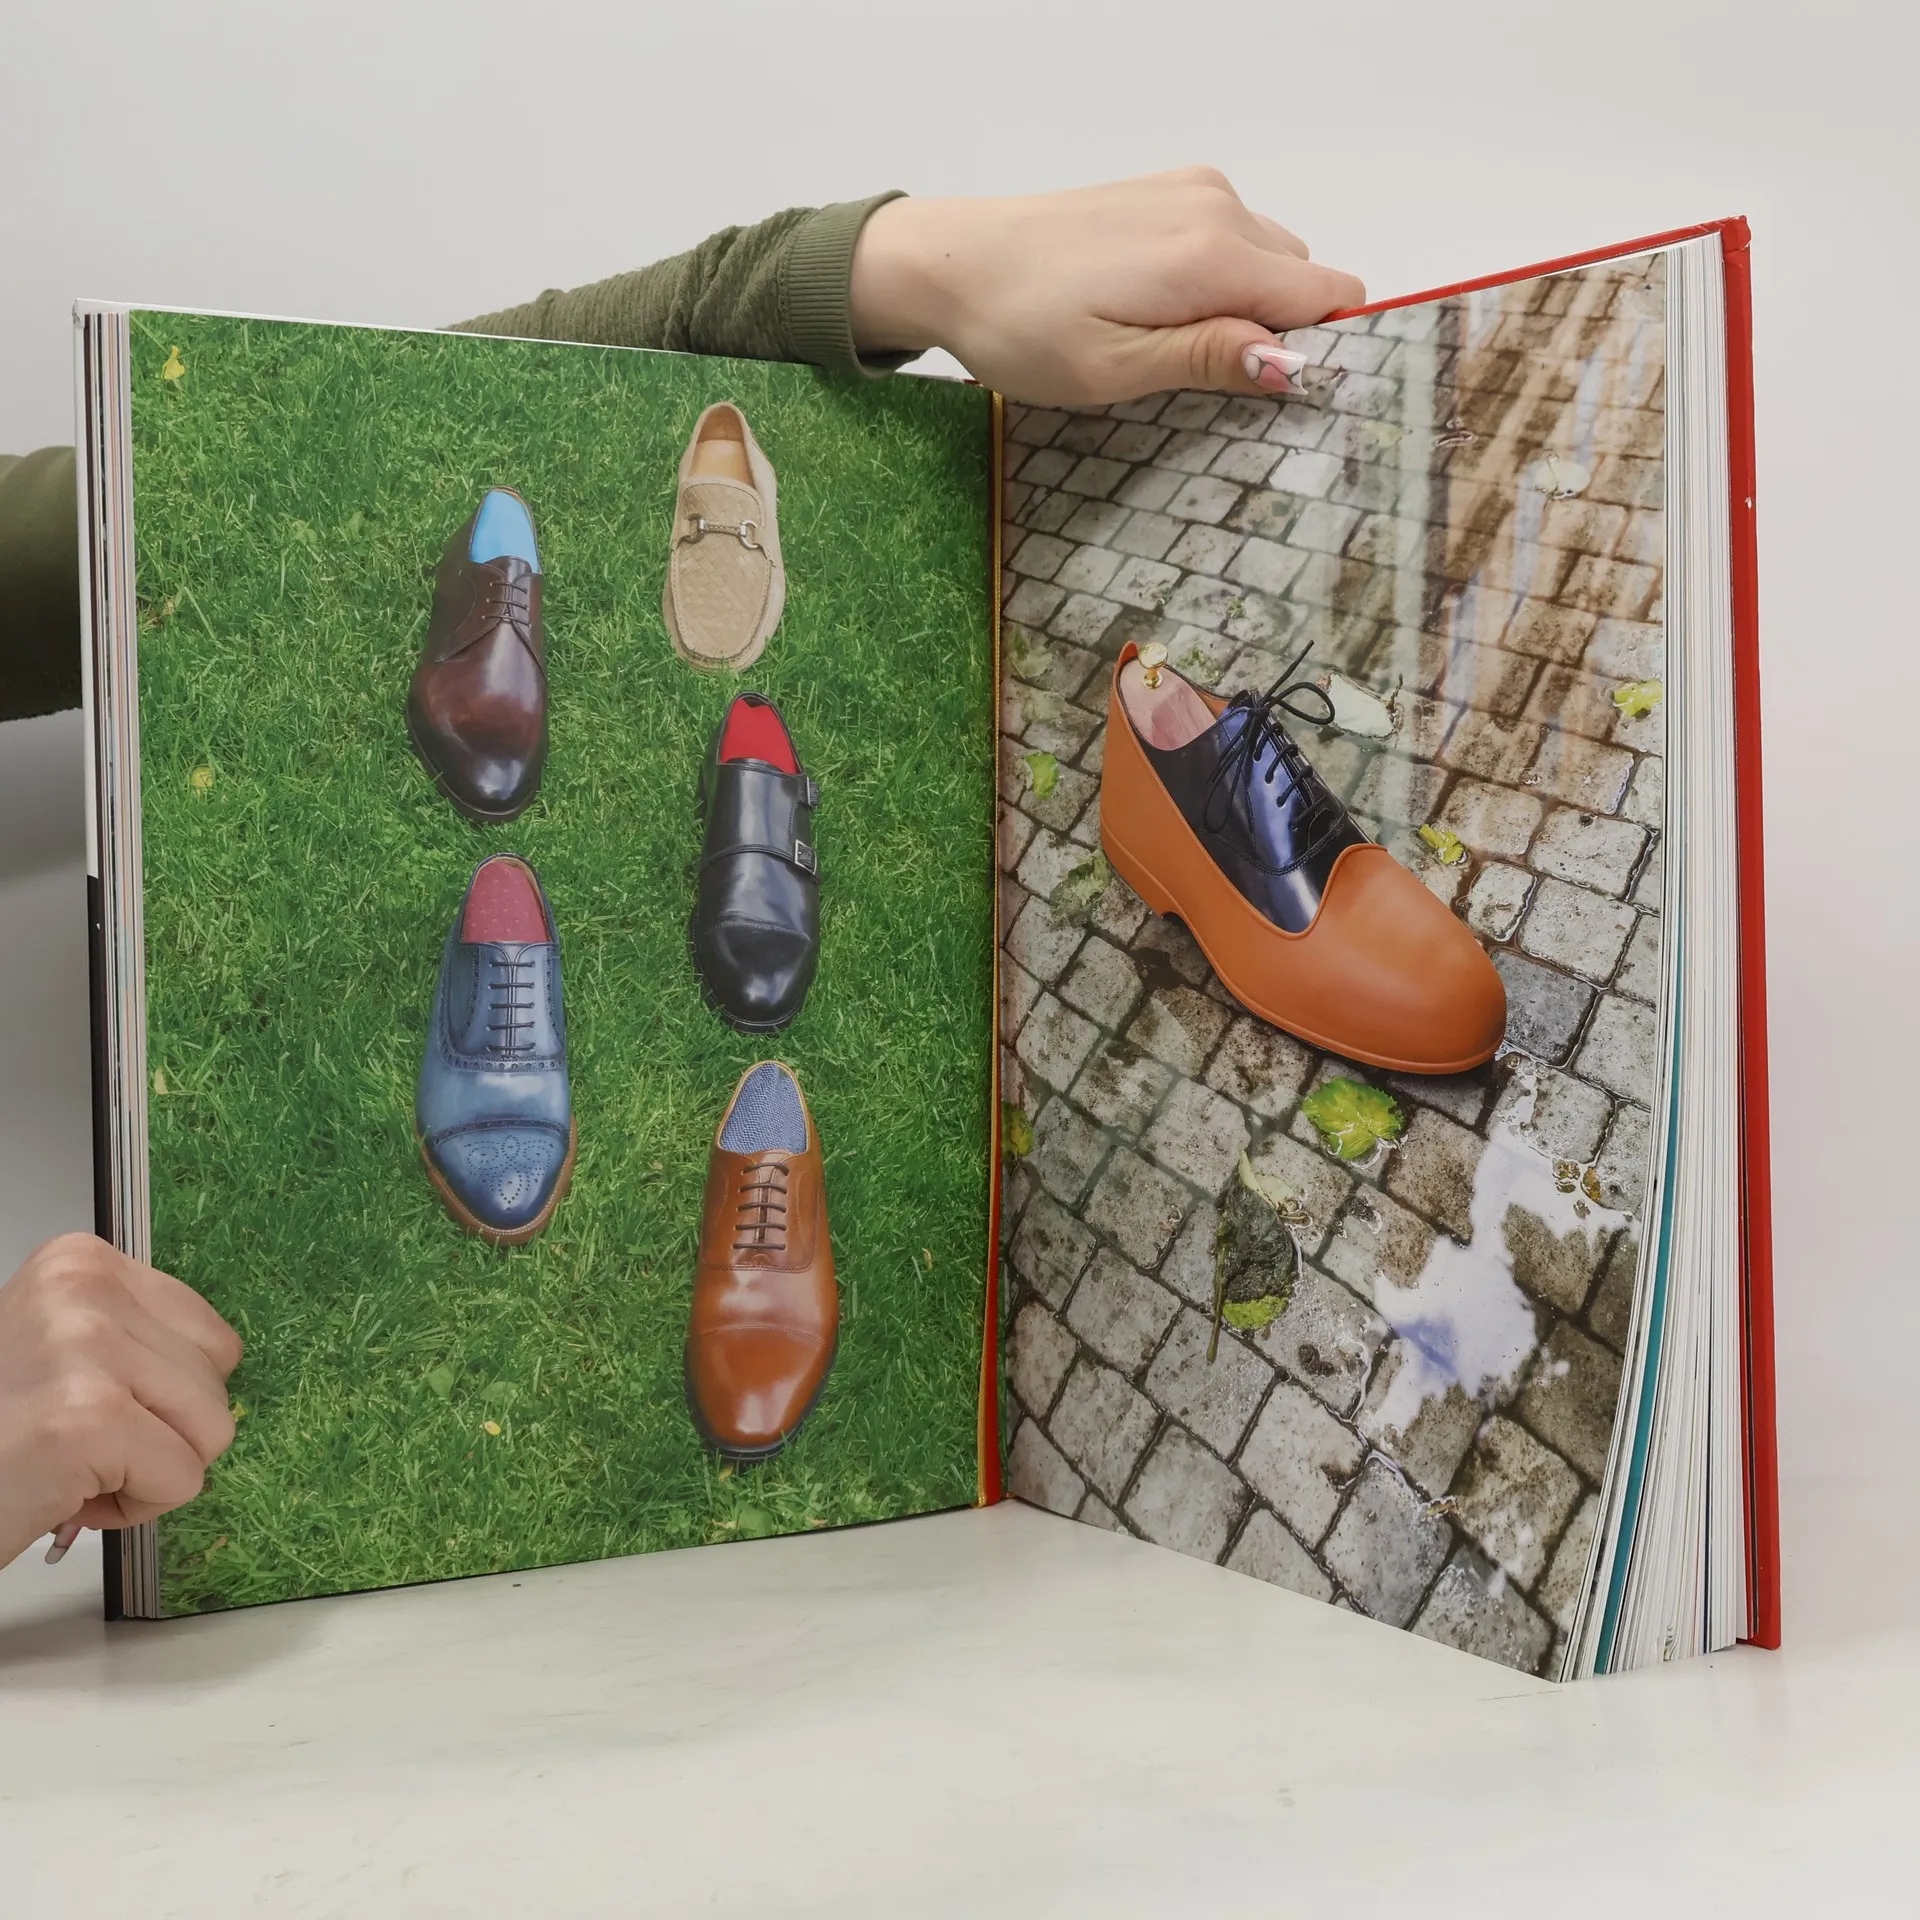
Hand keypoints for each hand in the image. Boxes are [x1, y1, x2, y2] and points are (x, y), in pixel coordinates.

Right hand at [0, 1233, 241, 1569]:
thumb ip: (135, 1341)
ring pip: (212, 1431)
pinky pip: (182, 1480)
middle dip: (162, 1435)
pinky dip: (135, 1508)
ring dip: (151, 1472)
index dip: (166, 1397)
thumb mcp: (63, 1351)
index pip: (213, 1337)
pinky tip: (68, 1494)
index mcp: (80, 1263)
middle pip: (218, 1382)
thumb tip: (218, 1364)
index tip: (89, 1408)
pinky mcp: (87, 1418)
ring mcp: (86, 1348)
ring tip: (74, 1467)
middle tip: (76, 1446)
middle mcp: (83, 1289)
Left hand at [850, 167, 1365, 406]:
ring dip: (1245, 306)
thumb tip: (1291, 362)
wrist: (952, 264)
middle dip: (1280, 331)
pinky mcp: (1168, 190)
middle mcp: (1216, 208)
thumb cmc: (1022, 328)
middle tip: (1213, 385)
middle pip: (1304, 277)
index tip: (1286, 397)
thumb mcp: (1113, 369)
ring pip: (1269, 259)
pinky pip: (1231, 238)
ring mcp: (1193, 191)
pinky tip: (1159, 313)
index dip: (1322, 350)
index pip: (1329, 295)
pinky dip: (1217, 280)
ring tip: (1174, 349)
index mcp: (1210, 256)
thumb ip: (1208, 359)